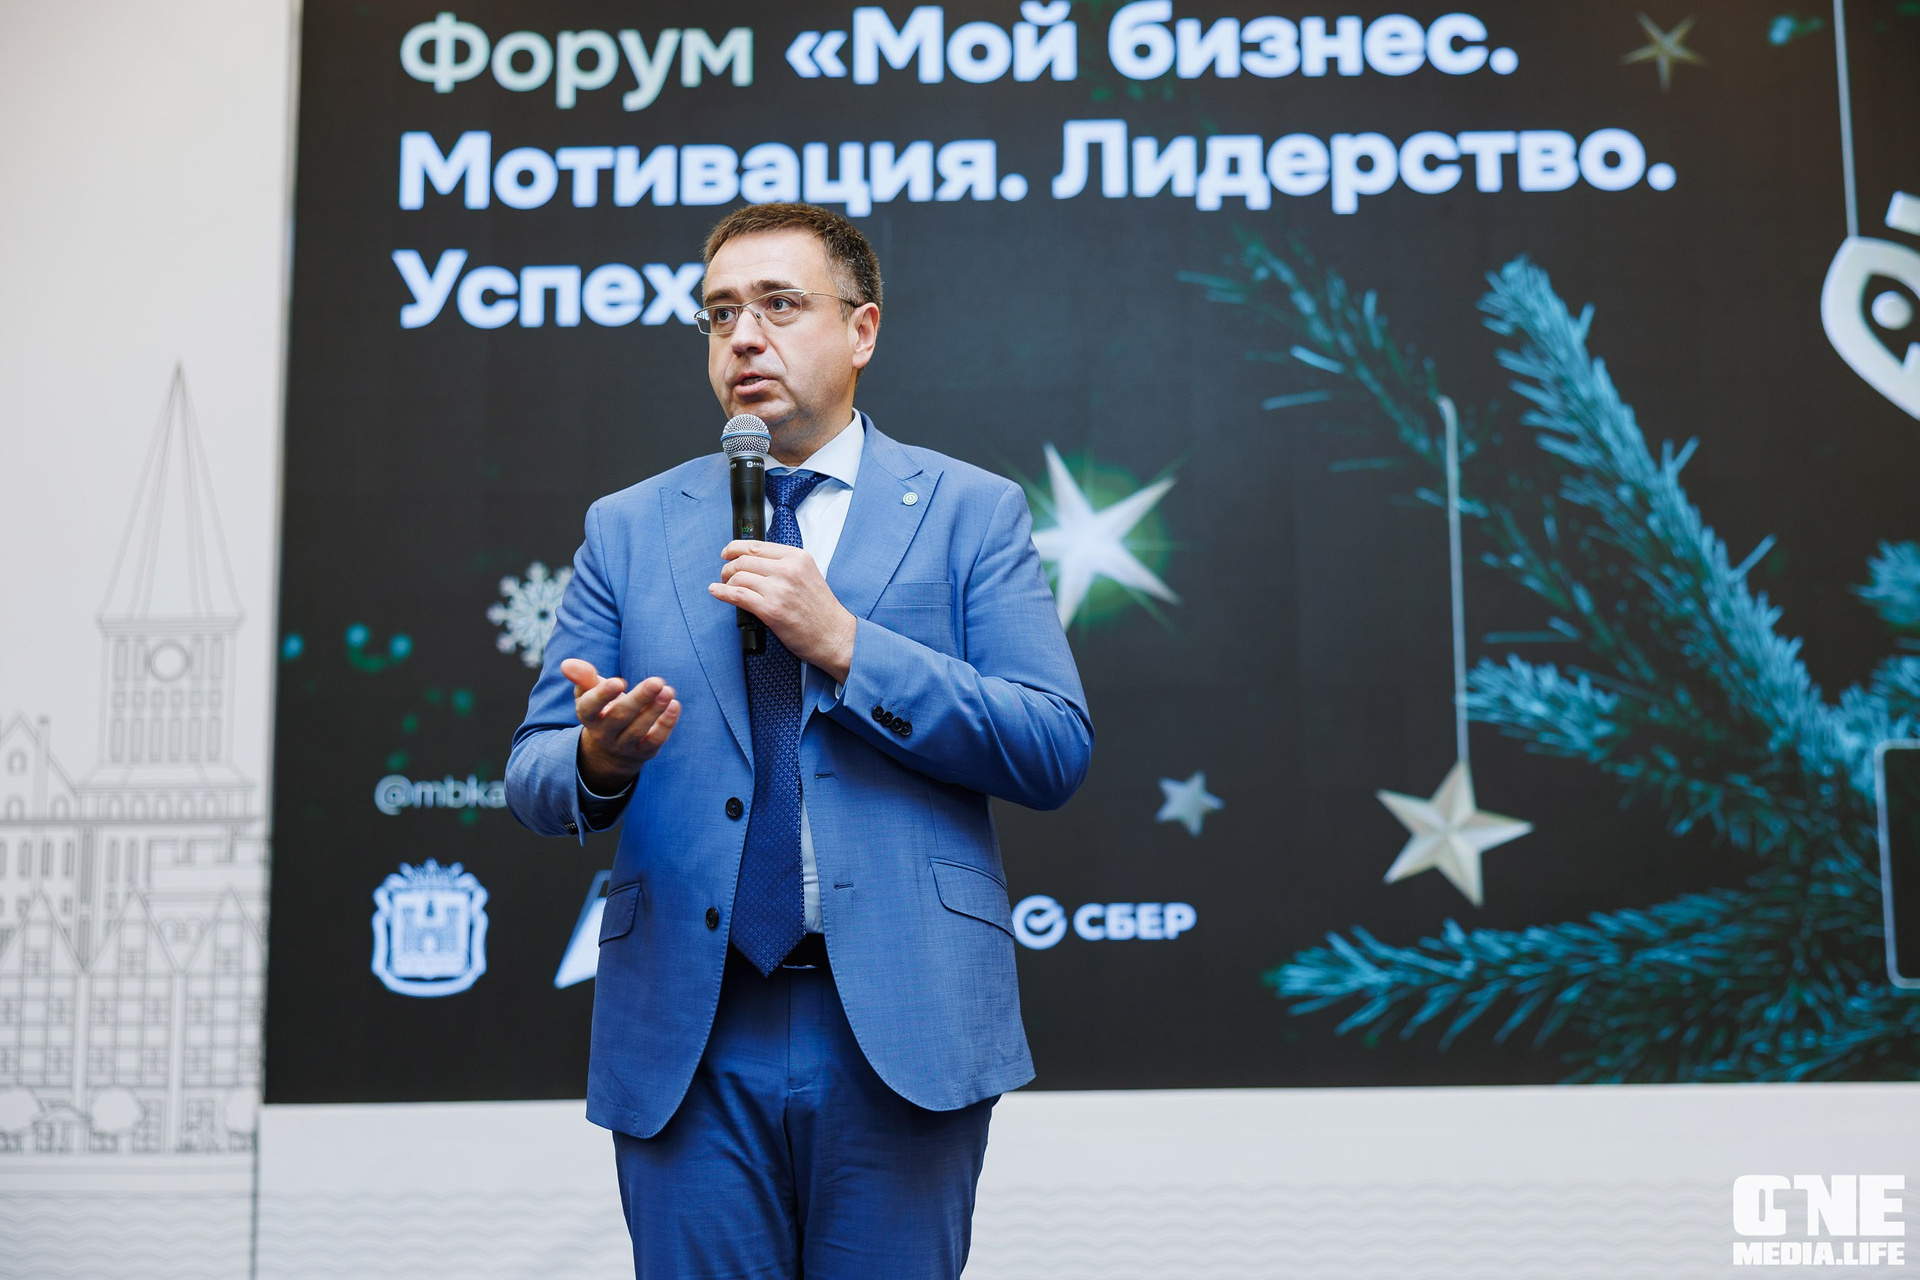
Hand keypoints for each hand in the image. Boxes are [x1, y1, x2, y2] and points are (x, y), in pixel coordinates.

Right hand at [560, 658, 680, 791]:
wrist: (611, 748)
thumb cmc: (603, 708)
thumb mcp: (591, 693)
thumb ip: (583, 677)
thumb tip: (567, 664)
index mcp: (588, 716)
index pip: (590, 707)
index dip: (603, 695)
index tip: (619, 681)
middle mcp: (603, 733)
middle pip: (619, 717)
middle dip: (639, 699)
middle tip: (657, 681)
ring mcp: (623, 745)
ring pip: (638, 730)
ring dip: (655, 710)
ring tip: (668, 691)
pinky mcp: (642, 752)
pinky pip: (654, 741)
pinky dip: (666, 725)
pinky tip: (674, 706)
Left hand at [709, 540, 856, 682]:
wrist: (835, 636)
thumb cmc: (821, 610)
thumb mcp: (808, 575)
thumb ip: (785, 565)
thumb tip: (753, 560)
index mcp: (797, 557)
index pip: (757, 545)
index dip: (735, 548)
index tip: (727, 553)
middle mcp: (788, 569)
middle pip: (744, 560)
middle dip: (728, 567)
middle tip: (725, 574)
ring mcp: (779, 589)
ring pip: (738, 576)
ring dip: (726, 581)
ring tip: (726, 587)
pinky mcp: (771, 610)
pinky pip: (737, 595)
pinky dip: (722, 593)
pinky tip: (716, 592)